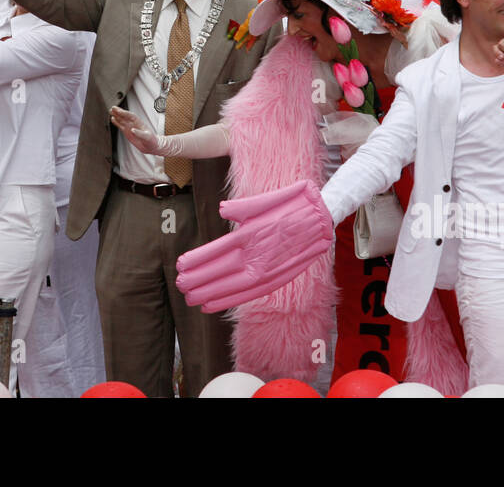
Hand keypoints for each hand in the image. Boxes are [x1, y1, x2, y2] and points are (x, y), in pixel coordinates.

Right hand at [110, 106, 163, 154]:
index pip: (131, 116)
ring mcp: (130, 127)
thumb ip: (140, 134)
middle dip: (119, 112)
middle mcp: (134, 124)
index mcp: (139, 123)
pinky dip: (116, 122)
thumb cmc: (152, 141)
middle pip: (125, 116)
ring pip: (122, 120)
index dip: (124, 113)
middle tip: (113, 108)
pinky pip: (121, 126)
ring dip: (117, 115)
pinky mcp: (127, 132)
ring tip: (110, 111)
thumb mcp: (147, 137)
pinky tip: (113, 119)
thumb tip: (132, 130)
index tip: (119, 111)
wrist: (151, 146)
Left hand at [175, 180, 333, 312]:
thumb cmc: (293, 205)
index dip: (197, 260)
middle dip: (198, 280)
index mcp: (252, 235)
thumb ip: (241, 207)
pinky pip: (249, 294)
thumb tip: (221, 210)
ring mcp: (267, 270)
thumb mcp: (266, 199)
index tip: (180, 265)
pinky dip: (230, 301)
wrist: (323, 218)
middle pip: (220, 273)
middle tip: (179, 285)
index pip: (217, 252)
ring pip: (232, 287)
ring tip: (191, 298)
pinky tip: (213, 304)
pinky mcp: (276, 278)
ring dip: (210, 294)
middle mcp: (258, 257)